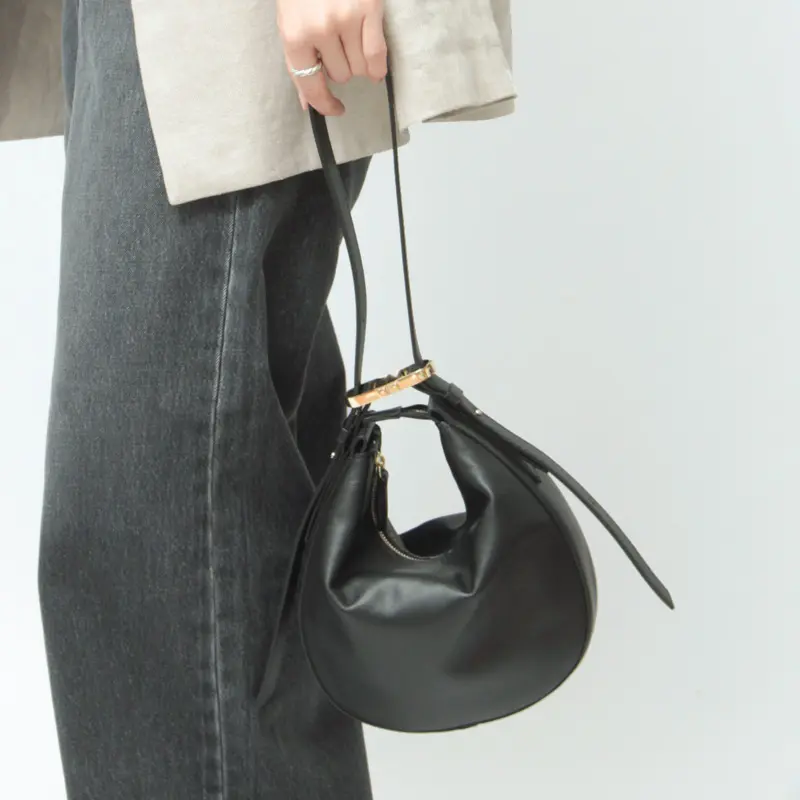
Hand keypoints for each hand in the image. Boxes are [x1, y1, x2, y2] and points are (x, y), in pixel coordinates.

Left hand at [277, 0, 387, 115]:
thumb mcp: (290, 22)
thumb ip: (298, 63)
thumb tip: (308, 104)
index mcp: (294, 35)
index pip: (310, 84)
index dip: (325, 104)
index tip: (336, 109)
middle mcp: (320, 29)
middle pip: (341, 75)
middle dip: (341, 66)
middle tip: (338, 45)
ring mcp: (346, 19)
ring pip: (360, 68)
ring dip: (359, 63)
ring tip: (352, 43)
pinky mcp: (369, 9)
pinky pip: (377, 55)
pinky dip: (378, 67)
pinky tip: (375, 68)